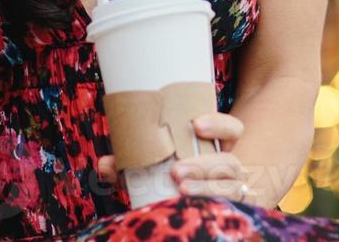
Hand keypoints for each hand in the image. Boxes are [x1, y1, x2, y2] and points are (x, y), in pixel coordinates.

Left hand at [98, 111, 249, 202]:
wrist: (184, 213)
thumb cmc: (168, 178)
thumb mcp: (151, 166)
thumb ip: (130, 163)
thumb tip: (104, 164)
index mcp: (217, 147)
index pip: (233, 129)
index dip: (220, 125)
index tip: (196, 125)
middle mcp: (230, 167)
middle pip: (230, 161)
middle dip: (204, 164)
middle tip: (176, 170)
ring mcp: (234, 190)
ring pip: (233, 186)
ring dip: (208, 187)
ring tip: (182, 189)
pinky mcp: (229, 210)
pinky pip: (230, 209)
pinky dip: (212, 206)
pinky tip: (192, 207)